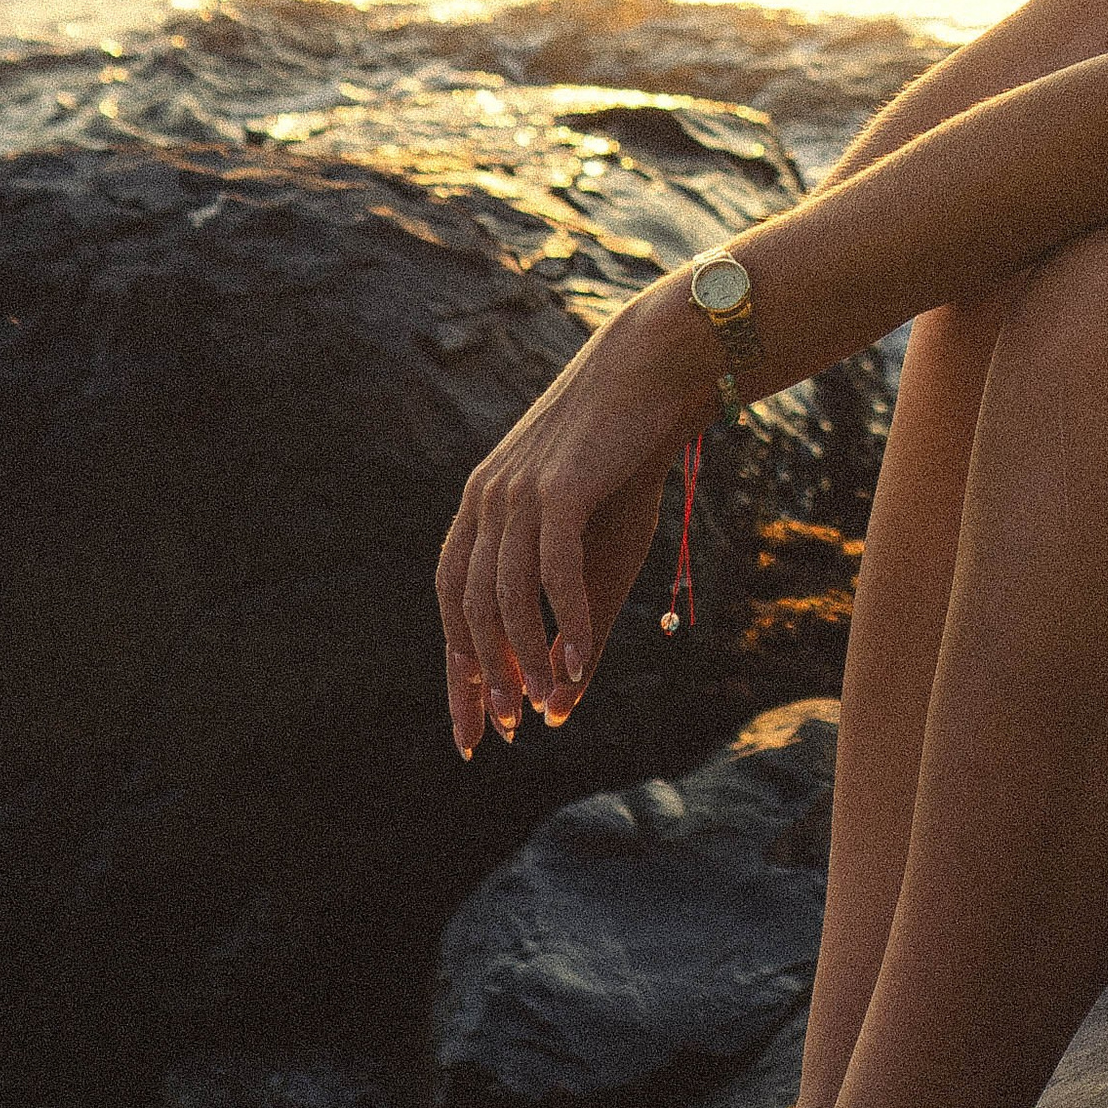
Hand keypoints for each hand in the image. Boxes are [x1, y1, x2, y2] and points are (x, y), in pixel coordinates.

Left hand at [435, 281, 707, 752]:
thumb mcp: (599, 552)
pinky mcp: (559, 484)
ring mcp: (518, 490)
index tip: (472, 735)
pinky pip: (552, 567)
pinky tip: (579, 660)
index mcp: (480, 509)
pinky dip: (564, 619)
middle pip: (466, 607)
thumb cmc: (629, 465)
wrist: (656, 372)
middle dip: (483, 676)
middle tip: (505, 730)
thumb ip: (575, 624)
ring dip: (524, 656)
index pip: (452, 605)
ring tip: (546, 701)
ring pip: (505, 594)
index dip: (459, 674)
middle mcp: (486, 500)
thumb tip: (558, 706)